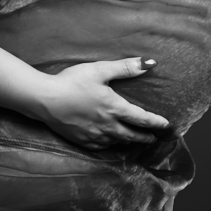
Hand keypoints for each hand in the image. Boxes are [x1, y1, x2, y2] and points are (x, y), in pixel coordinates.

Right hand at [23, 57, 169, 148]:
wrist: (44, 99)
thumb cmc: (72, 81)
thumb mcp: (100, 70)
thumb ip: (125, 68)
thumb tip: (150, 64)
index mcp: (114, 108)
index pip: (142, 118)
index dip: (155, 122)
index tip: (165, 125)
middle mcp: (107, 125)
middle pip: (131, 135)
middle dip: (144, 137)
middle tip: (153, 139)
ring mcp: (93, 135)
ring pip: (116, 142)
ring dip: (128, 142)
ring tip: (133, 140)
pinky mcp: (81, 140)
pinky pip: (100, 146)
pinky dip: (109, 145)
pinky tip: (109, 142)